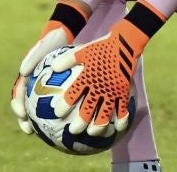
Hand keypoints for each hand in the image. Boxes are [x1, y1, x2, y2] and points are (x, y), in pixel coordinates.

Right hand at [10, 0, 88, 134]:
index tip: (21, 115)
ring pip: (41, 109)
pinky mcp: (57, 89)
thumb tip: (23, 72)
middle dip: (25, 120)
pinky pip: (58, 103)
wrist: (62, 37)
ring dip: (41, 122)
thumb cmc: (50, 43)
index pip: (18, 95)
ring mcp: (44, 89)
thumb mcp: (40, 48)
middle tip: (28, 130)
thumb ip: (31, 58)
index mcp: (26, 78)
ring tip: (46, 133)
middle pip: (26, 106)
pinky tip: (70, 121)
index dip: (17, 107)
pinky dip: (61, 114)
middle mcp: (33, 86)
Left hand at [51, 0, 165, 136]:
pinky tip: (118, 129)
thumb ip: (67, 60)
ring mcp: (112, 91)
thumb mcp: (82, 50)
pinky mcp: (123, 91)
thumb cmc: (100, 47)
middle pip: (88, 109)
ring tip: (92, 133)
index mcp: (87, 77)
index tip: (57, 113)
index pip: (73, 94)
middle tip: (72, 131)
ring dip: (98, 125)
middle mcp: (98, 86)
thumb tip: (52, 67)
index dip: (64, 105)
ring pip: (105, 113)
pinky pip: (123, 109)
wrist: (124, 43)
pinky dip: (120, 120)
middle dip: (79, 122)